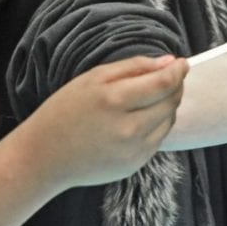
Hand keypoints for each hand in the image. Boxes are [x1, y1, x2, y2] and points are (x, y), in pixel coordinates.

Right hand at [32, 55, 187, 189]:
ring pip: (169, 119)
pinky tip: (138, 119)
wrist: (44, 157)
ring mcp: (134, 149)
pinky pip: (159, 137)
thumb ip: (134, 66)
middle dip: (174, 86)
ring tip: (148, 98)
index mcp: (115, 100)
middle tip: (167, 77)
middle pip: (171, 100)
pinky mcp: (136, 163)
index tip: (182, 62)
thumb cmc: (66, 111)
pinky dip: (157, 124)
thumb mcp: (93, 78)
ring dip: (167, 105)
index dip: (178, 70)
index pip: (164, 82)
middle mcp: (128, 128)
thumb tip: (169, 61)